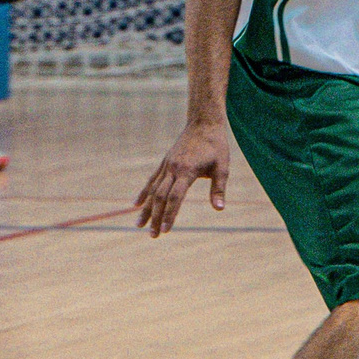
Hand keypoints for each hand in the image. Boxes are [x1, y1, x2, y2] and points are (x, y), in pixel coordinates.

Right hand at [136, 119, 233, 236]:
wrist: (203, 122)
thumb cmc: (216, 145)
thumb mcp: (223, 167)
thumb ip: (219, 188)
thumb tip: (219, 209)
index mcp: (187, 171)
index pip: (175, 197)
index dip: (170, 214)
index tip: (167, 230)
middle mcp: (173, 169)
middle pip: (161, 197)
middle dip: (156, 217)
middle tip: (153, 235)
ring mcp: (167, 165)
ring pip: (153, 190)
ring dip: (147, 209)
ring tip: (139, 225)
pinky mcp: (165, 162)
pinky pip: (152, 180)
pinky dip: (144, 193)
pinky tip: (136, 204)